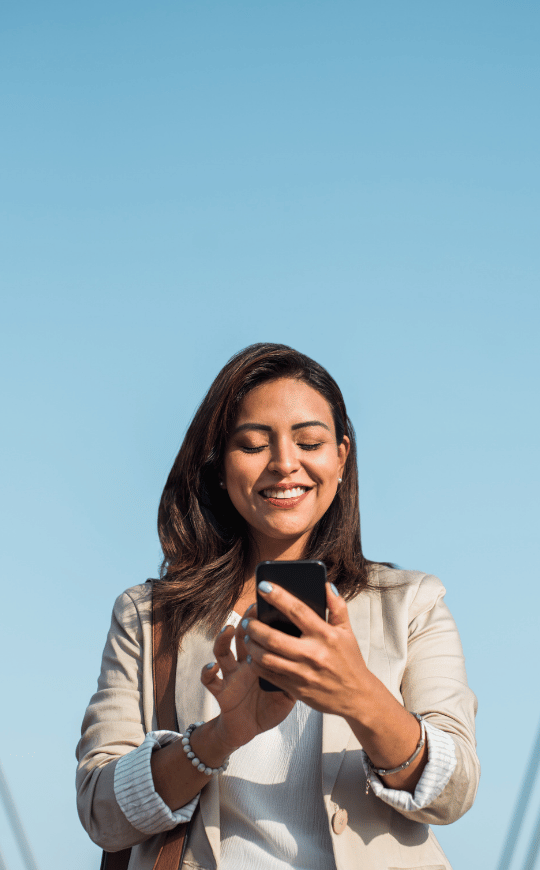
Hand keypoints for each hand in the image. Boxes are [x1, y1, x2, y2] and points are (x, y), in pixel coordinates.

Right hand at [200, 606, 294, 750]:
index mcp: (263, 659)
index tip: (274, 604)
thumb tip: (317, 657)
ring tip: (229, 629)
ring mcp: (232, 675)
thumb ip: (299, 674)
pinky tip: (211, 666)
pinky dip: (208, 672)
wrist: (250, 727)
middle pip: (243, 636)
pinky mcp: (221, 691)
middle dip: (247, 621)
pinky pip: (210, 681)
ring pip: (223, 652)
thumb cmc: (271, 706)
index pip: (263, 634)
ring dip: (223, 639)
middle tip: (253, 608)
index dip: (266, 620)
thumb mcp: (290, 691)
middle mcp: (245, 662)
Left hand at [241, 582, 374, 717]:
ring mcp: (303, 673)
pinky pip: (269, 675)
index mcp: (325, 635)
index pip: (298, 610)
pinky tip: (252, 657)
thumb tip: (326, 585)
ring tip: (247, 637)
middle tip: (247, 620)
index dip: (278, 596)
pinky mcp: (296, 689)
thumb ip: (337, 607)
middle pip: (274, 637)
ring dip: (251, 645)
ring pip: (267, 658)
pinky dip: (256, 665)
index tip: (263, 586)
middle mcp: (313, 654)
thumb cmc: (350, 661)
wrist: (357, 697)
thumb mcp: (347, 631)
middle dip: (255, 627)